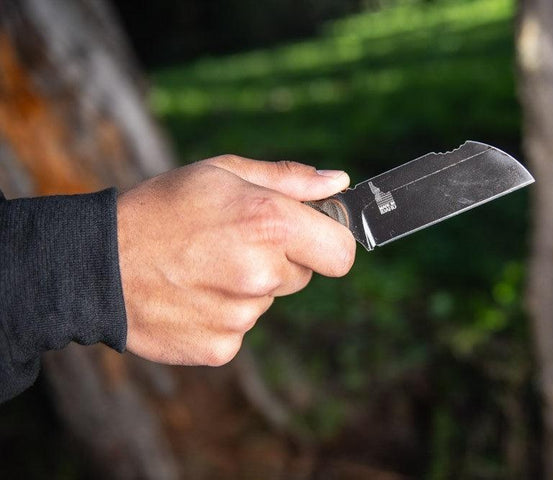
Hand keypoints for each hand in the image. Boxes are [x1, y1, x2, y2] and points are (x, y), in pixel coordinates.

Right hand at [116, 156, 355, 365]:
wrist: (96, 262)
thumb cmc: (162, 207)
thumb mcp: (223, 173)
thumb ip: (290, 179)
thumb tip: (339, 183)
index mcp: (270, 223)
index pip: (341, 253)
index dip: (327, 242)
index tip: (309, 236)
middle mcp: (261, 273)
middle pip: (302, 276)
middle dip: (279, 259)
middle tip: (232, 243)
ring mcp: (240, 317)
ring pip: (267, 301)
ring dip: (247, 287)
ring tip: (202, 267)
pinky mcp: (219, 348)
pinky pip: (240, 330)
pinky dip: (222, 315)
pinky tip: (191, 295)